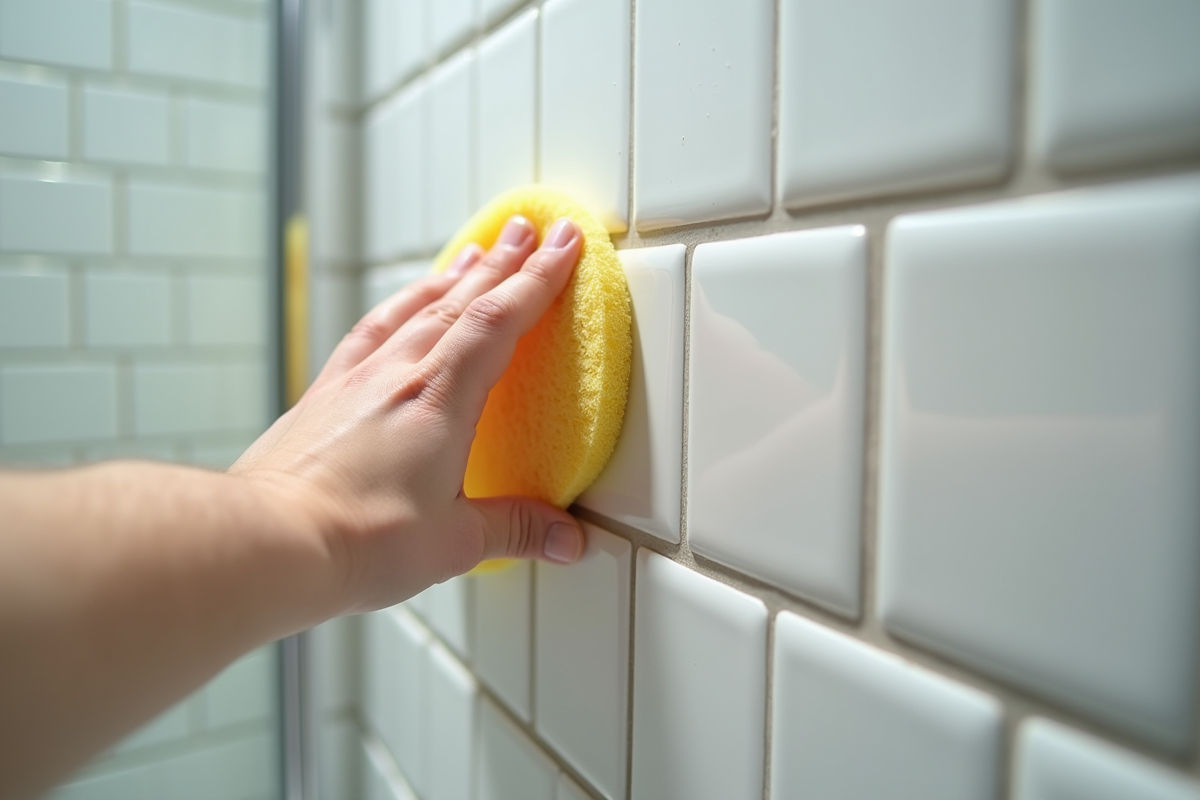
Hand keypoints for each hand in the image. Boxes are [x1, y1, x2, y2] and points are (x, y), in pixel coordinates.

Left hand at [232, 215, 585, 613]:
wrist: (268, 540)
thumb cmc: (355, 540)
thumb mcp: (453, 543)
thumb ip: (514, 529)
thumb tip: (566, 538)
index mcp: (441, 398)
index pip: (500, 321)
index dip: (538, 278)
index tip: (563, 243)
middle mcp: (398, 373)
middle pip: (460, 299)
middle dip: (503, 263)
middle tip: (528, 229)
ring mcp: (355, 378)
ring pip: (413, 307)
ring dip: (451, 276)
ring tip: (474, 253)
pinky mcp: (323, 394)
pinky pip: (370, 331)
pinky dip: (396, 307)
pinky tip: (398, 307)